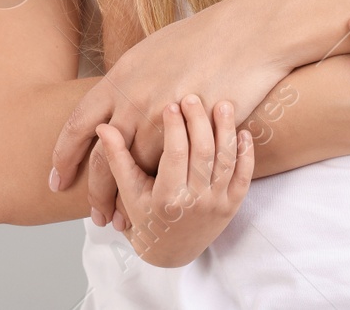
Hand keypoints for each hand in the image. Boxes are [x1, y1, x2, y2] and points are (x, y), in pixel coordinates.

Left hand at [51, 0, 285, 196]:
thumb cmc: (202, 38)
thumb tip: (115, 95)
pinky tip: (156, 210)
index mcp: (119, 78)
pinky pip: (167, 173)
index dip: (63, 156)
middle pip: (101, 159)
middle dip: (94, 193)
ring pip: (134, 172)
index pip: (78, 125)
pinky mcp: (191, 132)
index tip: (56, 179)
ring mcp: (162, 117)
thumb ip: (128, 79)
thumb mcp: (150, 51)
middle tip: (93, 215)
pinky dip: (157, 195)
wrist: (244, 35)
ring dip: (125, 202)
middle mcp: (133, 100)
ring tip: (122, 222)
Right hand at [94, 95, 253, 267]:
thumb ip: (118, 158)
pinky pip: (244, 176)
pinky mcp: (233, 205)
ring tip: (222, 104)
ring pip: (226, 161)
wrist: (171, 252)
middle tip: (193, 97)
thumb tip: (103, 127)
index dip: (174, 127)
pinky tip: (243, 131)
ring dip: (226, 130)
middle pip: (203, 152)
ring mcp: (217, 204)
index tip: (170, 104)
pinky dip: (246, 153)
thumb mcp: (129, 191)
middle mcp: (195, 202)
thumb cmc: (146, 217)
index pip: (175, 154)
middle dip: (200, 121)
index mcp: (168, 198)